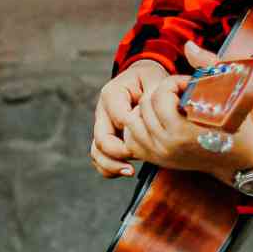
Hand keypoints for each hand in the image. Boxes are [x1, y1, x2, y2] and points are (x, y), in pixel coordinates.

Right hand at [91, 59, 170, 178]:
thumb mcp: (155, 80)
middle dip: (120, 153)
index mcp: (112, 94)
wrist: (144, 80)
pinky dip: (109, 168)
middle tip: (139, 159)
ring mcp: (102, 126)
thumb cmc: (151, 80)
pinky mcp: (107, 138)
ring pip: (97, 151)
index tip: (152, 136)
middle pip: (102, 138)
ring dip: (112, 164)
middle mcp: (102, 111)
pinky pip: (100, 158)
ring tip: (130, 171)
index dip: (134, 131)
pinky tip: (126, 171)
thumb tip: (148, 119)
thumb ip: (154, 95)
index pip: (119, 119)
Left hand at [119, 47, 252, 180]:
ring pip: (133, 123)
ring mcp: (160, 154)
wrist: (238, 157)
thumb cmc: (235, 121)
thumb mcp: (229, 90)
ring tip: (165, 106)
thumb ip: (207, 64)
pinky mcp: (157, 160)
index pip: (161, 96)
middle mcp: (168, 145)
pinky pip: (131, 140)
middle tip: (178, 94)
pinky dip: (138, 127)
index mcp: (183, 131)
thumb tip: (188, 46)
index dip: (174, 83)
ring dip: (147, 109)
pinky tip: (154, 120)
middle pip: (145, 107)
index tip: (188, 85)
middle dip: (161, 94)